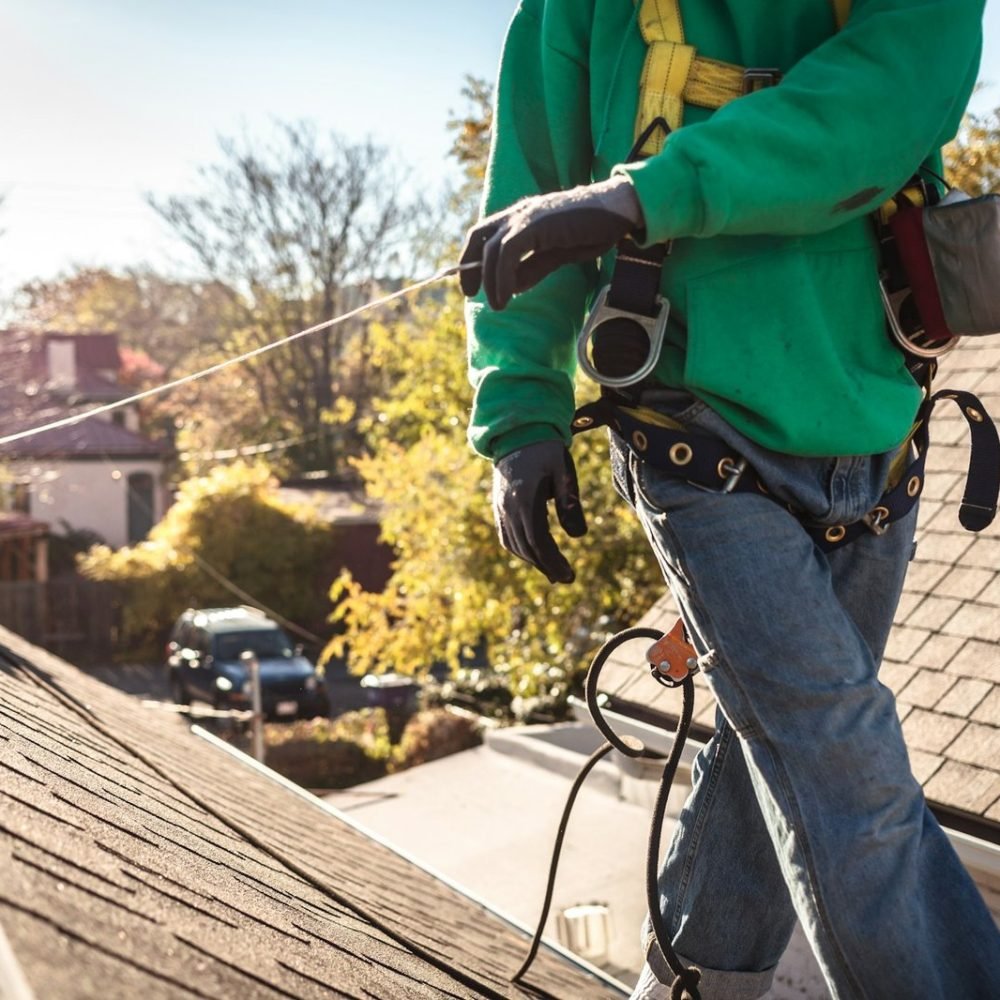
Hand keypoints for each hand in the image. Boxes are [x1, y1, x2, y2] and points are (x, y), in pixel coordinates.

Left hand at [461, 176, 643, 309]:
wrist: (618, 209)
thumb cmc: (593, 229)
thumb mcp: (557, 253)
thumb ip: (534, 267)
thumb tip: (513, 287)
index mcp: (521, 216)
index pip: (484, 234)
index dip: (472, 259)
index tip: (473, 285)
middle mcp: (518, 212)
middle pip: (480, 238)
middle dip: (472, 270)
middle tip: (473, 296)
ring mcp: (526, 215)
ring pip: (493, 249)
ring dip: (491, 280)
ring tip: (498, 304)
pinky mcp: (536, 223)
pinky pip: (509, 252)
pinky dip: (504, 276)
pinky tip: (508, 294)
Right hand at [492, 440, 586, 583]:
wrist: (516, 431)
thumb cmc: (545, 449)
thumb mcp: (563, 471)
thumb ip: (569, 503)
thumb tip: (579, 536)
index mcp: (525, 499)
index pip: (538, 541)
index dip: (552, 562)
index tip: (568, 575)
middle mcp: (508, 507)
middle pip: (526, 547)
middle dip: (546, 566)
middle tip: (566, 578)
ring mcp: (500, 507)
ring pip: (514, 544)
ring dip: (533, 561)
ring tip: (553, 571)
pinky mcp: (499, 506)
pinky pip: (507, 536)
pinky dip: (521, 549)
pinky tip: (534, 555)